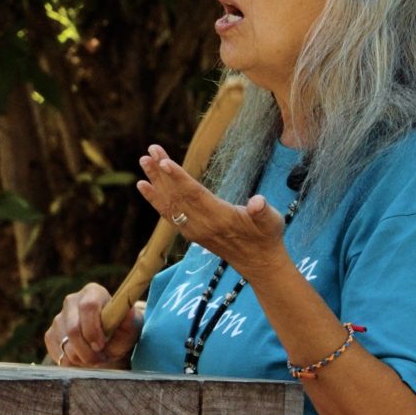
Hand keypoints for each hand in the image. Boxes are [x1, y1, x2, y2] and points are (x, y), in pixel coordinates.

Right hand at [44, 283, 140, 367]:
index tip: (102, 345)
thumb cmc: (121, 332)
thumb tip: (128, 313)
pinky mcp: (51, 333)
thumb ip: (130, 322)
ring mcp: (59, 317)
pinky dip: (70, 362)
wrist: (108, 343)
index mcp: (93, 292)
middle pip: (73, 328)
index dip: (93, 329)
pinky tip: (82, 359)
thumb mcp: (130, 327)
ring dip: (80, 358)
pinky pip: (56, 352)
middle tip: (98, 360)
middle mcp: (72, 300)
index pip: (88, 306)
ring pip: (64, 343)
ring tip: (94, 360)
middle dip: (86, 350)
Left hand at [136, 144, 288, 279]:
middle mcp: (202, 224)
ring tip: (144, 160)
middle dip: (162, 173)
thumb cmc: (266, 236)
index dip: (178, 178)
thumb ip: (263, 212)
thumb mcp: (271, 221)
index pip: (194, 194)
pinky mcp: (191, 232)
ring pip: (170, 203)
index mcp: (220, 217)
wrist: (258, 263)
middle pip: (177, 195)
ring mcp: (194, 230)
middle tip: (149, 151)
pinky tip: (145, 185)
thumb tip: (258, 203)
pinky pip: (169, 213)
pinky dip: (155, 199)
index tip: (163, 162)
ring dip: (156, 182)